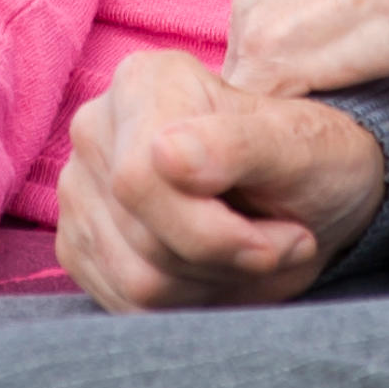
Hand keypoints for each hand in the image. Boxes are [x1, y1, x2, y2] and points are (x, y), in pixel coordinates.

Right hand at [54, 50, 387, 312]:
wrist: (306, 198)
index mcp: (143, 83)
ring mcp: (78, 189)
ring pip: (136, 280)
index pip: (142, 181)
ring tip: (253, 251)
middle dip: (226, 260)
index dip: (216, 231)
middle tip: (281, 242)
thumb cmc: (310, 161)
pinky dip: (187, 304)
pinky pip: (124, 304)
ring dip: (214, 285)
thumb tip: (165, 154)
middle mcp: (96, 130)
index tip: (287, 238)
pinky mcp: (78, 245)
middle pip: (143, 238)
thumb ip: (238, 144)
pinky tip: (220, 270)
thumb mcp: (299, 148)